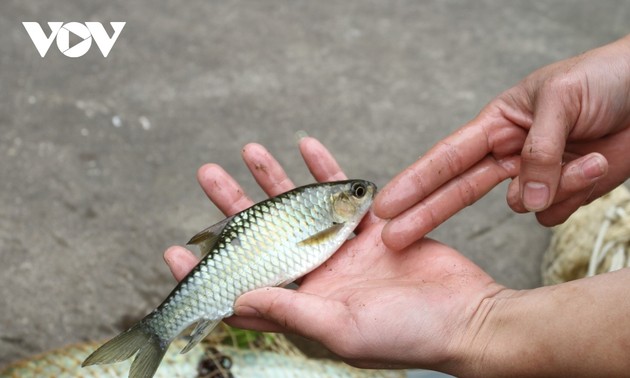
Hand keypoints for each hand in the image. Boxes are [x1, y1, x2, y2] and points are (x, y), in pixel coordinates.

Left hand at [163, 137, 503, 372]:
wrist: (465, 316)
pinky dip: (323, 167)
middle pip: (263, 234)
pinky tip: (304, 146)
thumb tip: (237, 297)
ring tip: (248, 150)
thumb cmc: (406, 336)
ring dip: (273, 177)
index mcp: (302, 302)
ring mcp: (341, 246)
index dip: (206, 271)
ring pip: (297, 205)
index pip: (241, 285)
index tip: (174, 251)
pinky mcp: (370, 225)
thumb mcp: (340, 329)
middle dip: (233, 205)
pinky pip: (340, 190)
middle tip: (207, 174)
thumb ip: (289, 309)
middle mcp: (315, 273)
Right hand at [374, 34, 629, 250]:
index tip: (386, 204)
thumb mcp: (560, 101)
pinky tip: (596, 165)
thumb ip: (537, 153)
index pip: (447, 157)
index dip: (414, 181)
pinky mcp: (565, 194)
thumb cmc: (604, 79)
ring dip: (555, 186)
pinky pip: (554, 213)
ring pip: (521, 205)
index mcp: (498, 123)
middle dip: (426, 213)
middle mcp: (510, 153)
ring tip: (589, 155)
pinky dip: (575, 195)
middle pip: (458, 191)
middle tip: (394, 238)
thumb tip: (523, 201)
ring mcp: (536, 177)